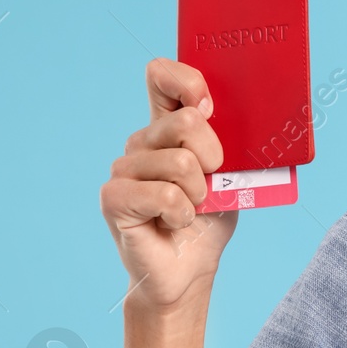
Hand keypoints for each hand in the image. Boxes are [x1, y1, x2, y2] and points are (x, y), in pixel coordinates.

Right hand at [99, 58, 236, 311]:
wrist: (189, 270)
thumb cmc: (210, 219)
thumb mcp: (232, 175)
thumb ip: (229, 141)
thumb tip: (232, 111)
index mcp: (168, 128)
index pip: (162, 77)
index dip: (186, 80)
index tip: (208, 104)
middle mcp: (142, 142)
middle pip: (187, 121)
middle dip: (214, 157)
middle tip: (210, 184)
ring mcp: (124, 169)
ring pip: (181, 162)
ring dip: (200, 194)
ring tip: (190, 209)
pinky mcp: (114, 197)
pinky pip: (165, 194)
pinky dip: (182, 213)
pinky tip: (174, 223)